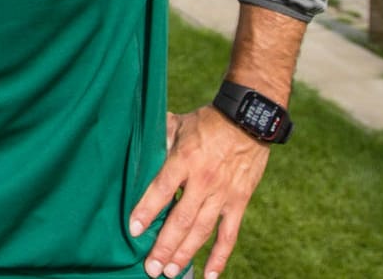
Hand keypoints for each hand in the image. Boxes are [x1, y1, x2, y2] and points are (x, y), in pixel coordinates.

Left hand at [128, 107, 270, 278]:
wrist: (248, 119)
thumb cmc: (206, 122)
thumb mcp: (177, 124)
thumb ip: (158, 140)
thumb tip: (137, 151)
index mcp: (184, 160)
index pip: (162, 190)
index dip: (147, 211)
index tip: (134, 230)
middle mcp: (203, 181)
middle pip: (181, 219)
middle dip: (164, 246)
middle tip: (151, 268)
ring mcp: (223, 194)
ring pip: (202, 231)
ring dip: (185, 254)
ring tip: (170, 273)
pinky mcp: (239, 202)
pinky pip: (229, 234)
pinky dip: (219, 256)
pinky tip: (210, 275)